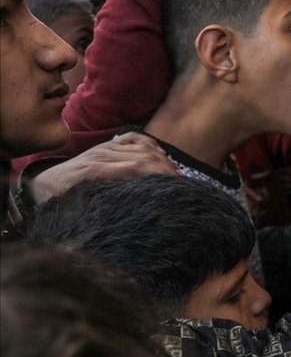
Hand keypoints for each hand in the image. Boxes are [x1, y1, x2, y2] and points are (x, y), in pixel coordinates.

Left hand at [25, 132, 178, 205]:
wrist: (42, 184)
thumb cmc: (59, 202)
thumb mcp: (75, 212)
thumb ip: (96, 211)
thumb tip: (127, 218)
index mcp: (94, 171)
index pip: (137, 166)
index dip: (160, 174)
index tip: (175, 187)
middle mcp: (102, 155)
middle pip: (145, 155)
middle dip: (167, 169)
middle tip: (183, 185)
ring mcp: (105, 147)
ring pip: (143, 147)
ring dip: (163, 160)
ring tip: (176, 175)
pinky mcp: (107, 144)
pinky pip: (134, 138)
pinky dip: (151, 144)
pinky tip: (161, 154)